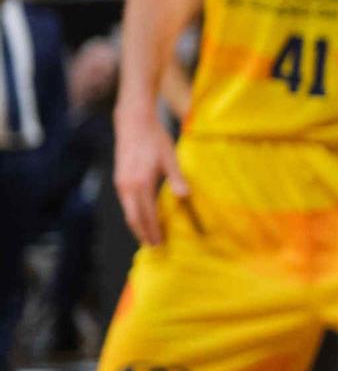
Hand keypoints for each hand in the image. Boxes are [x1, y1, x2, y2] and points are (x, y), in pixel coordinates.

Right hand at [113, 105, 186, 246]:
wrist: (133, 122)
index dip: (152, 231)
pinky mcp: (119, 179)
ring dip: (137, 225)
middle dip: (142, 234)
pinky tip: (141, 216)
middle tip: (153, 247)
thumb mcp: (170, 158)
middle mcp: (127, 186)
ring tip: (147, 236)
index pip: (146, 215)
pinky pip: (126, 203)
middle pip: (133, 218)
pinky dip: (133, 214)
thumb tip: (186, 197)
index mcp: (140, 184)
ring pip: (127, 211)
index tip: (159, 244)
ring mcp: (121, 183)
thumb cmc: (155, 139)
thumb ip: (177, 178)